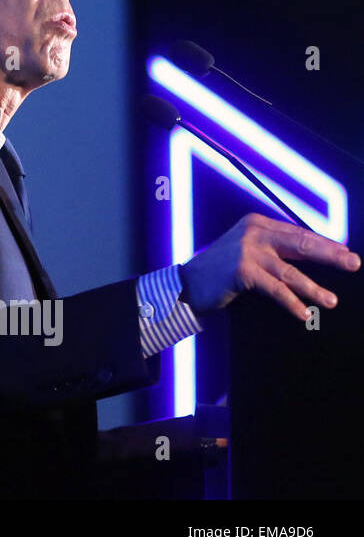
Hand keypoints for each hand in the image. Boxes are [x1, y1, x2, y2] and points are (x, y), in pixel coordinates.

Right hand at [180, 212, 359, 319]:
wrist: (188, 282)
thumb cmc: (222, 269)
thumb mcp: (248, 249)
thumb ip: (274, 247)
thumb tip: (313, 255)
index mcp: (258, 223)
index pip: (299, 232)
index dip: (325, 243)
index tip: (345, 252)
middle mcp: (254, 233)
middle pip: (301, 245)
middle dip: (331, 255)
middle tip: (353, 263)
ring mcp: (247, 251)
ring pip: (290, 271)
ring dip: (313, 288)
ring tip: (331, 301)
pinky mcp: (242, 271)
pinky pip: (275, 289)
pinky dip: (291, 302)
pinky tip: (303, 313)